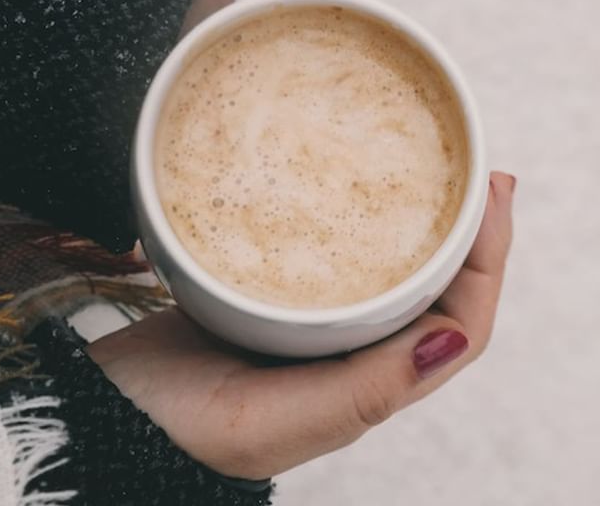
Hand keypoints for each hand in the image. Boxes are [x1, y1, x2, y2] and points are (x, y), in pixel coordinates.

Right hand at [89, 172, 516, 478]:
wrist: (104, 420)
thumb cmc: (187, 432)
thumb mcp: (281, 420)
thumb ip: (366, 389)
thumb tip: (455, 339)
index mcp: (366, 387)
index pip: (459, 323)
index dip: (490, 260)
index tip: (495, 192)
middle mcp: (345, 357)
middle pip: (432, 289)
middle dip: (464, 230)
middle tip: (476, 167)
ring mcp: (303, 326)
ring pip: (381, 270)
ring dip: (414, 223)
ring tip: (426, 169)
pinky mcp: (259, 301)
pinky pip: (320, 256)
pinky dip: (343, 220)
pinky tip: (332, 186)